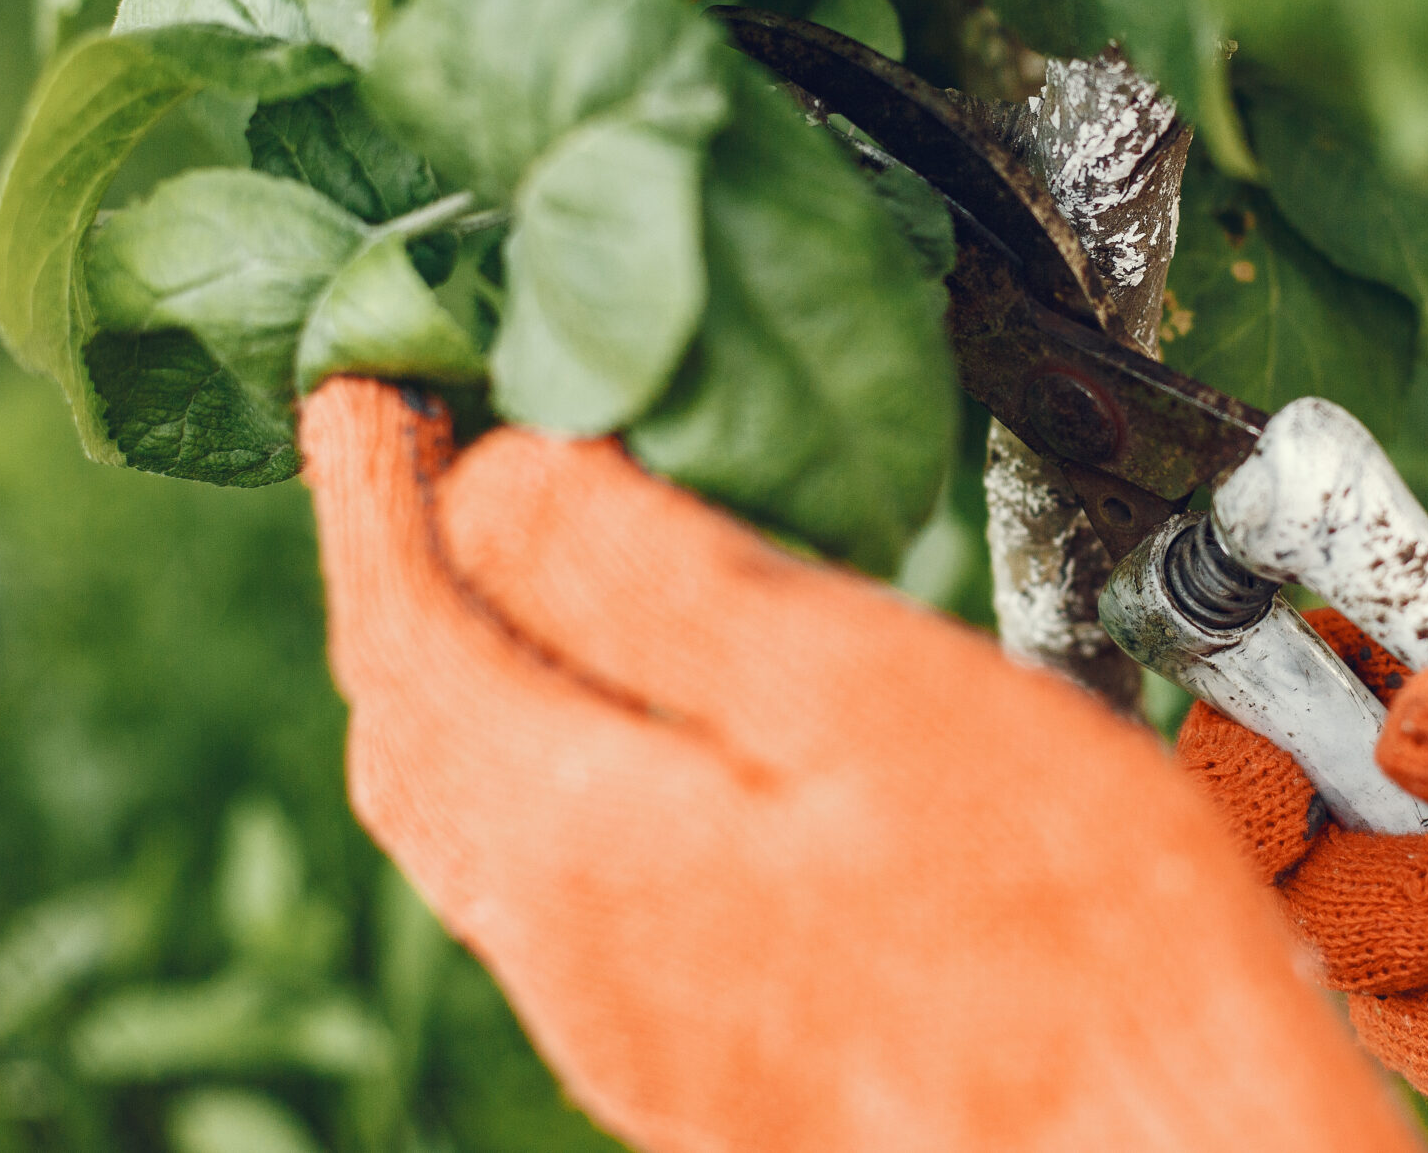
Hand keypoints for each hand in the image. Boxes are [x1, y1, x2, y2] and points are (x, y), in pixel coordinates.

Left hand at [297, 378, 1426, 1152]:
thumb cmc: (1068, 937)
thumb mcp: (866, 695)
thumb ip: (655, 581)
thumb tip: (493, 474)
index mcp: (579, 845)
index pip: (408, 628)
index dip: (371, 484)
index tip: (359, 368)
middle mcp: (563, 955)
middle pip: (411, 733)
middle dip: (397, 571)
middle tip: (416, 442)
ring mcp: (625, 1025)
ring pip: (472, 812)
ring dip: (462, 661)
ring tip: (505, 548)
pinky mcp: (699, 1059)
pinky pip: (546, 873)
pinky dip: (536, 747)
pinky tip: (623, 716)